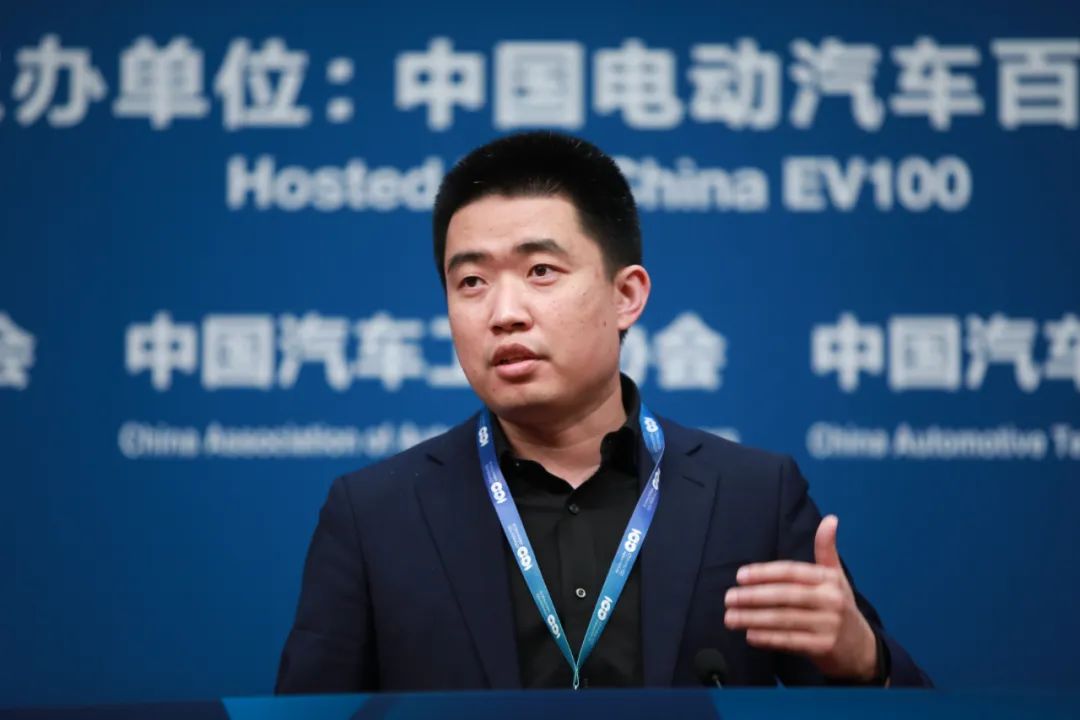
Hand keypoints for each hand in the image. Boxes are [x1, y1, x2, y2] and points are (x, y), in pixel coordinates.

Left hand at [723, 515, 878, 680]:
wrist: (861, 647)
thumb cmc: (839, 605)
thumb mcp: (836, 576)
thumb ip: (826, 549)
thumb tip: (831, 519)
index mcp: (829, 579)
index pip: (792, 572)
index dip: (765, 573)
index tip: (740, 576)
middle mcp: (831, 600)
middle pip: (785, 595)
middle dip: (754, 596)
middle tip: (729, 598)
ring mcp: (828, 625)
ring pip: (784, 619)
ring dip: (754, 619)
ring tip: (730, 618)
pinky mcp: (824, 647)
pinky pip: (791, 641)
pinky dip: (769, 638)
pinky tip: (749, 635)